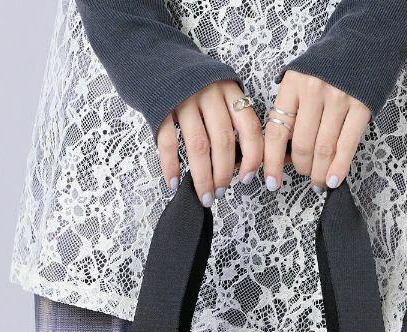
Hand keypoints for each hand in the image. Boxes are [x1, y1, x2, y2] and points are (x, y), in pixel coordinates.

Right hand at [156, 80, 262, 205]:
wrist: (154, 60)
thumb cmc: (192, 86)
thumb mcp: (218, 93)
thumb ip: (230, 119)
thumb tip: (239, 165)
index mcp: (229, 91)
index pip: (249, 127)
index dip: (253, 156)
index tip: (247, 178)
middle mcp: (210, 93)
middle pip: (223, 140)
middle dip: (224, 173)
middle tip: (221, 192)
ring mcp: (184, 99)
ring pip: (199, 145)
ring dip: (203, 176)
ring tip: (205, 195)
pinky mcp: (161, 106)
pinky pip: (168, 142)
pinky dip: (171, 165)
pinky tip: (174, 182)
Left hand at [262, 72, 370, 191]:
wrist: (365, 40)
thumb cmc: (329, 66)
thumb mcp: (301, 79)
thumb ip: (291, 110)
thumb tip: (283, 153)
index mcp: (293, 84)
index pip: (276, 132)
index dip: (272, 162)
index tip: (270, 182)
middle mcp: (314, 90)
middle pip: (302, 144)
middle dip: (301, 168)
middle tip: (305, 174)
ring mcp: (339, 98)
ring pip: (324, 149)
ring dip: (320, 172)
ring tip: (320, 181)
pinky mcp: (361, 105)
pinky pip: (347, 145)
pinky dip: (339, 167)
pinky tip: (334, 180)